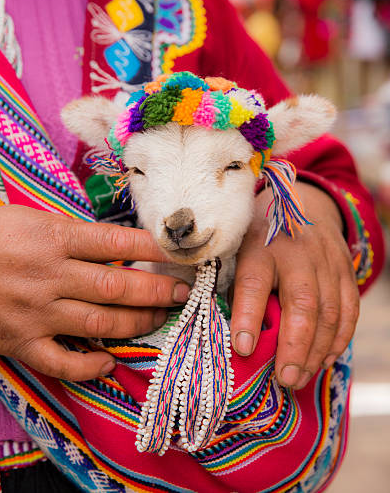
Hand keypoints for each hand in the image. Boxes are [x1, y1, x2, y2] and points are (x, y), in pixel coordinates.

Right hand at [0, 205, 189, 380]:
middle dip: (157, 289)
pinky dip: (90, 367)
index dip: (153, 248)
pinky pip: (62, 363)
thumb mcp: (30, 219)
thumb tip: (118, 244)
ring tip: (161, 318)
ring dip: (137, 323)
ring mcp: (36, 313)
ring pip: (100, 323)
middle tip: (183, 292)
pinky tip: (110, 363)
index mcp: (54, 240)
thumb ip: (73, 233)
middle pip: (116, 285)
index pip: (116, 242)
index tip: (179, 252)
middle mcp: (50, 277)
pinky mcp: (21, 343)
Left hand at [231, 182, 358, 388]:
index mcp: (260, 245)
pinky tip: (324, 360)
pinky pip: (349, 309)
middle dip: (294, 346)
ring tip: (299, 378)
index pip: (253, 281)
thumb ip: (234, 286)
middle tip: (284, 379)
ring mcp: (326, 260)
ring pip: (329, 311)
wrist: (304, 204)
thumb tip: (234, 337)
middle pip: (301, 302)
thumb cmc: (260, 237)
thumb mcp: (238, 249)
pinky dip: (339, 339)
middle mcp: (296, 252)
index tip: (242, 349)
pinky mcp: (346, 270)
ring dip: (316, 351)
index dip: (247, 316)